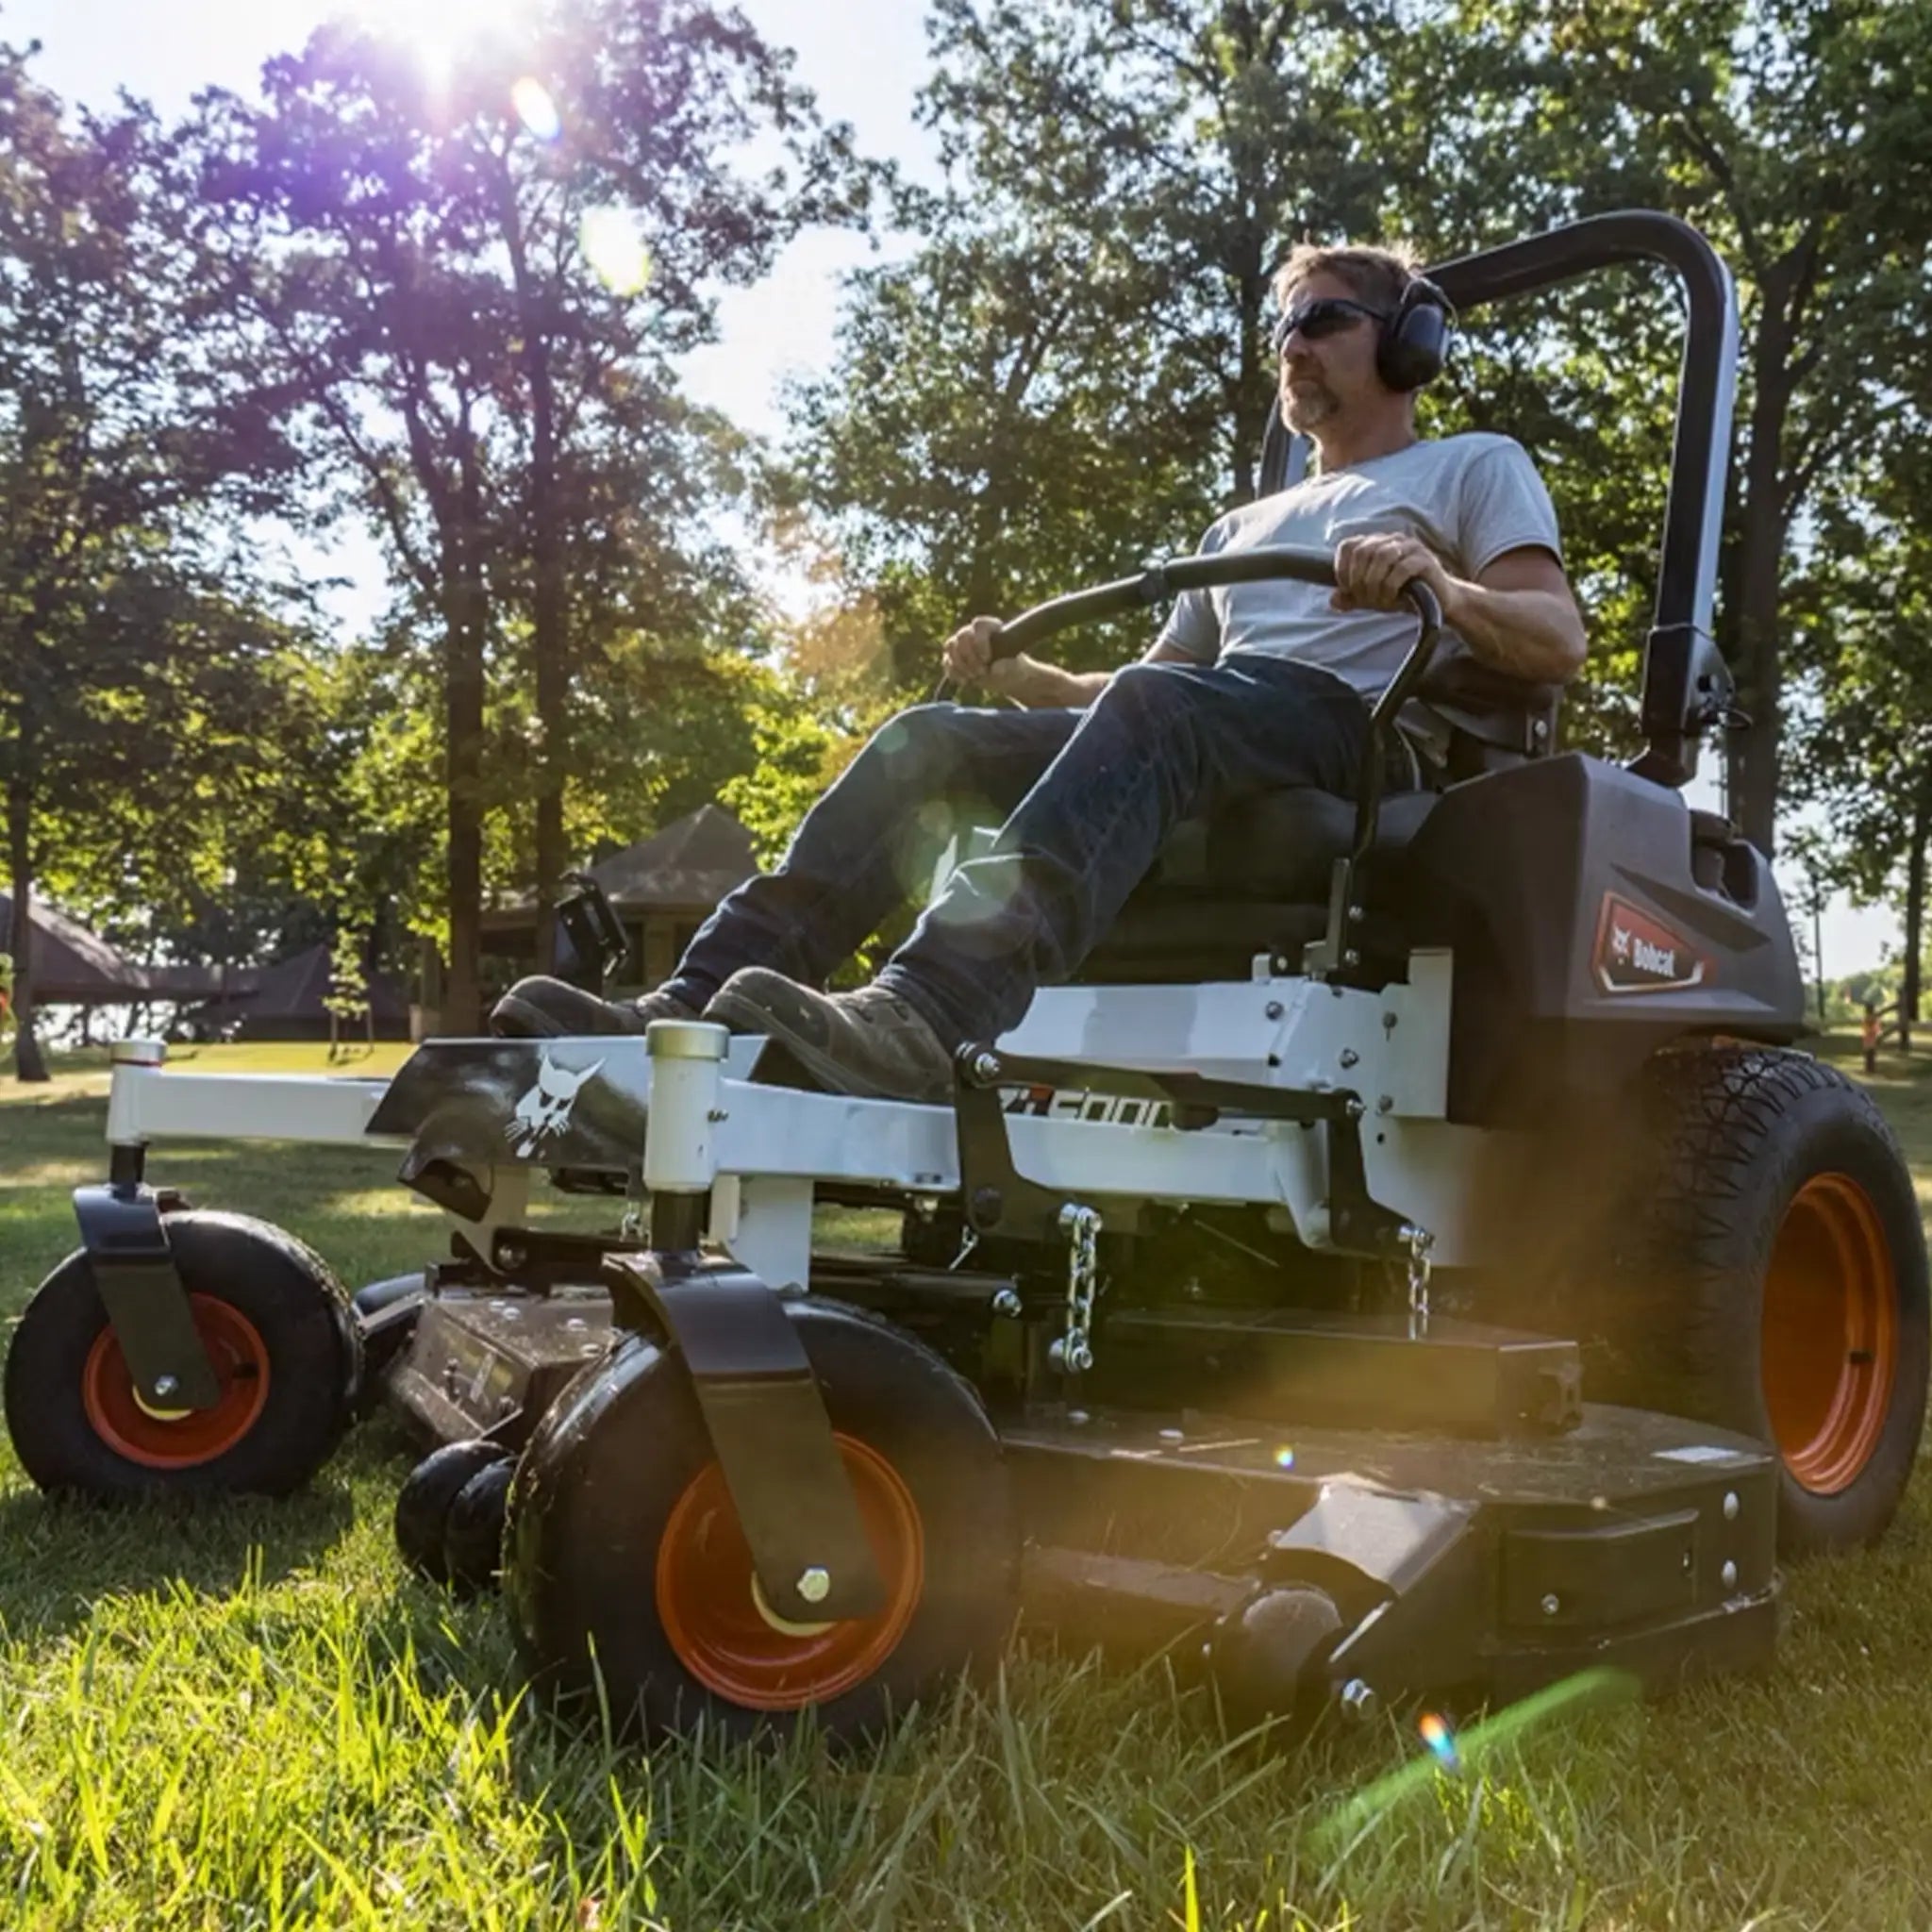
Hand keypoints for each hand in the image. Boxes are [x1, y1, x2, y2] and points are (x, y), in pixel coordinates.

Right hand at [942, 615, 1023, 692]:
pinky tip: (965, 682)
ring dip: (960, 665)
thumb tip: (994, 669)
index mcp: (991, 627)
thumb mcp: (1016, 667)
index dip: (980, 641)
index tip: (987, 659)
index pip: (978, 625)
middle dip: (970, 657)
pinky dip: (954, 673)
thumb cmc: (1014, 668)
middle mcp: (974, 632)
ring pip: (950, 646)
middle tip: (982, 672)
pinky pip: (946, 662)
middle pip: (962, 636)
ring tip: (974, 677)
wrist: (1006, 678)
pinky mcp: (954, 658)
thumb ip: (1007, 666)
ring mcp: (962, 644)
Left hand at [1331, 533, 1453, 616]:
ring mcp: (1410, 546)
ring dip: (1375, 583)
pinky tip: (1393, 597)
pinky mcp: (1425, 558)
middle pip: (1363, 552)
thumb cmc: (1402, 595)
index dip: (1342, 569)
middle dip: (1359, 580)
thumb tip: (1333, 600)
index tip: (1347, 590)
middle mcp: (1392, 540)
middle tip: (1365, 599)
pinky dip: (1391, 586)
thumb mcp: (1371, 598)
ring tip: (1379, 600)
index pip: (1349, 546)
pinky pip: (1401, 568)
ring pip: (1382, 556)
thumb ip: (1351, 598)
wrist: (1438, 603)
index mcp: (1376, 544)